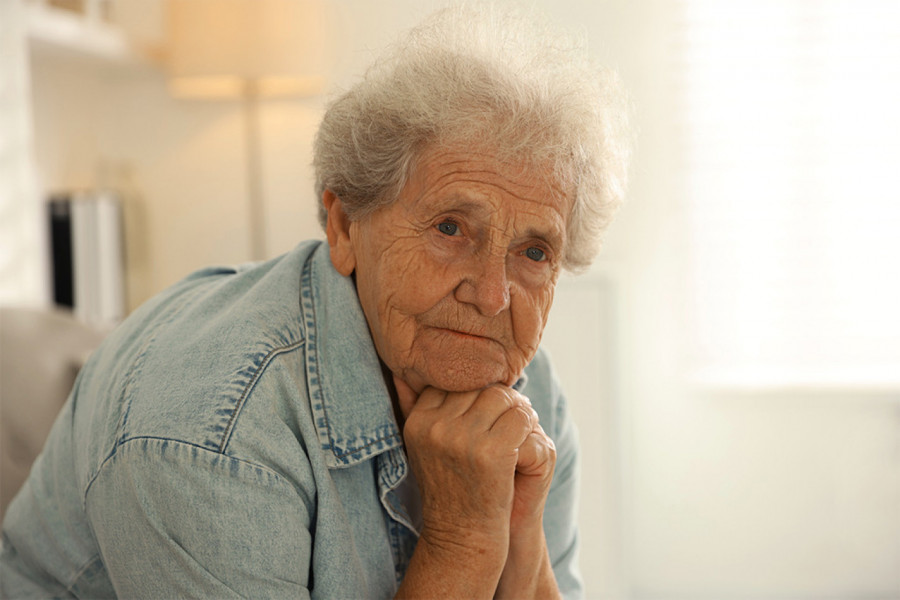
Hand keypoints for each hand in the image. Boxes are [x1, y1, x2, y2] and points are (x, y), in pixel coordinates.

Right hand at [393, 377, 559, 597]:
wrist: (462, 541)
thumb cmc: (449, 491)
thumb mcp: (423, 447)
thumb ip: (413, 406)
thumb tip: (401, 369)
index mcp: (418, 422)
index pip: (453, 381)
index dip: (476, 393)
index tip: (487, 414)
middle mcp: (435, 426)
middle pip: (480, 385)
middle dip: (501, 399)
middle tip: (511, 419)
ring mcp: (462, 439)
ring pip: (503, 397)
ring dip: (519, 410)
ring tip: (520, 430)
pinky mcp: (491, 453)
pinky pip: (521, 417)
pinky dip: (530, 427)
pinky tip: (525, 445)